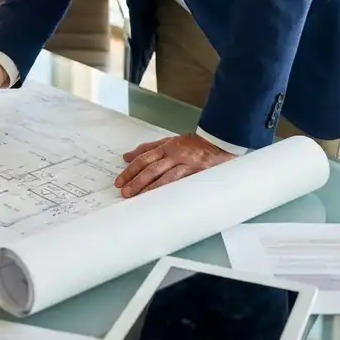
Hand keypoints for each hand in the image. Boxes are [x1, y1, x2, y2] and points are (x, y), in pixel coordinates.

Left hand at [114, 134, 235, 196]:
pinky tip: (158, 197)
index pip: (144, 157)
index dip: (130, 169)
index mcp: (166, 146)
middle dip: (135, 179)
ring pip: (162, 175)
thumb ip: (149, 148)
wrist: (219, 142)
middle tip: (124, 191)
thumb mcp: (169, 141)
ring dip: (147, 186)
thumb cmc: (194, 145)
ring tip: (136, 196)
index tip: (120, 180)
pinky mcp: (194, 171)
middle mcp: (173, 153)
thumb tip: (127, 156)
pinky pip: (178, 181)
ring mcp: (184, 162)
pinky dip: (167, 189)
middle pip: (150, 167)